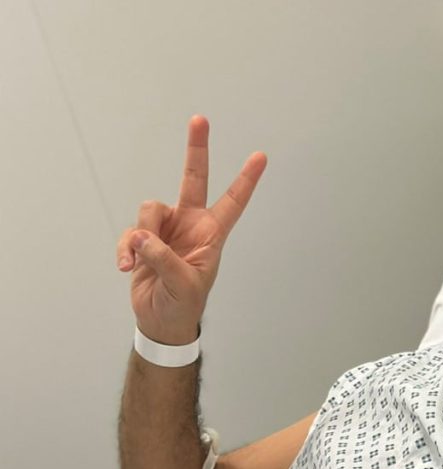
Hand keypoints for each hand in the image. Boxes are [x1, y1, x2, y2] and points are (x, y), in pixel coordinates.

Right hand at [117, 116, 266, 344]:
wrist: (160, 319)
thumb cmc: (183, 303)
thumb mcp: (183, 284)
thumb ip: (165, 258)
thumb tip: (144, 237)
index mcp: (212, 234)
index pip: (233, 201)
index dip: (246, 180)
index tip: (261, 157)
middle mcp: (191, 223)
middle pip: (193, 178)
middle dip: (196, 149)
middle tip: (200, 119)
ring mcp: (166, 228)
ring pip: (151, 208)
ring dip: (142, 233)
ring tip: (140, 260)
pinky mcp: (143, 237)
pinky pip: (130, 232)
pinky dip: (125, 248)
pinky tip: (126, 267)